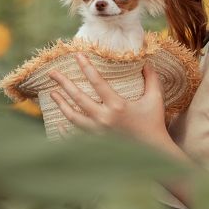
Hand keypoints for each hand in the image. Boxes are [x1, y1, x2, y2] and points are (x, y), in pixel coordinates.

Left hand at [48, 53, 169, 146]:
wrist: (153, 152)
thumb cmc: (154, 124)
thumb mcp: (155, 99)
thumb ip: (152, 79)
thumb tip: (145, 62)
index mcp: (117, 106)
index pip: (97, 82)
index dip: (86, 67)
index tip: (77, 55)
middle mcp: (104, 119)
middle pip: (78, 98)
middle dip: (64, 83)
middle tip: (52, 72)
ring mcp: (98, 132)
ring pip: (73, 117)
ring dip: (61, 104)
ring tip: (52, 93)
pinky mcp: (96, 143)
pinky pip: (76, 136)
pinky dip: (66, 130)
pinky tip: (59, 123)